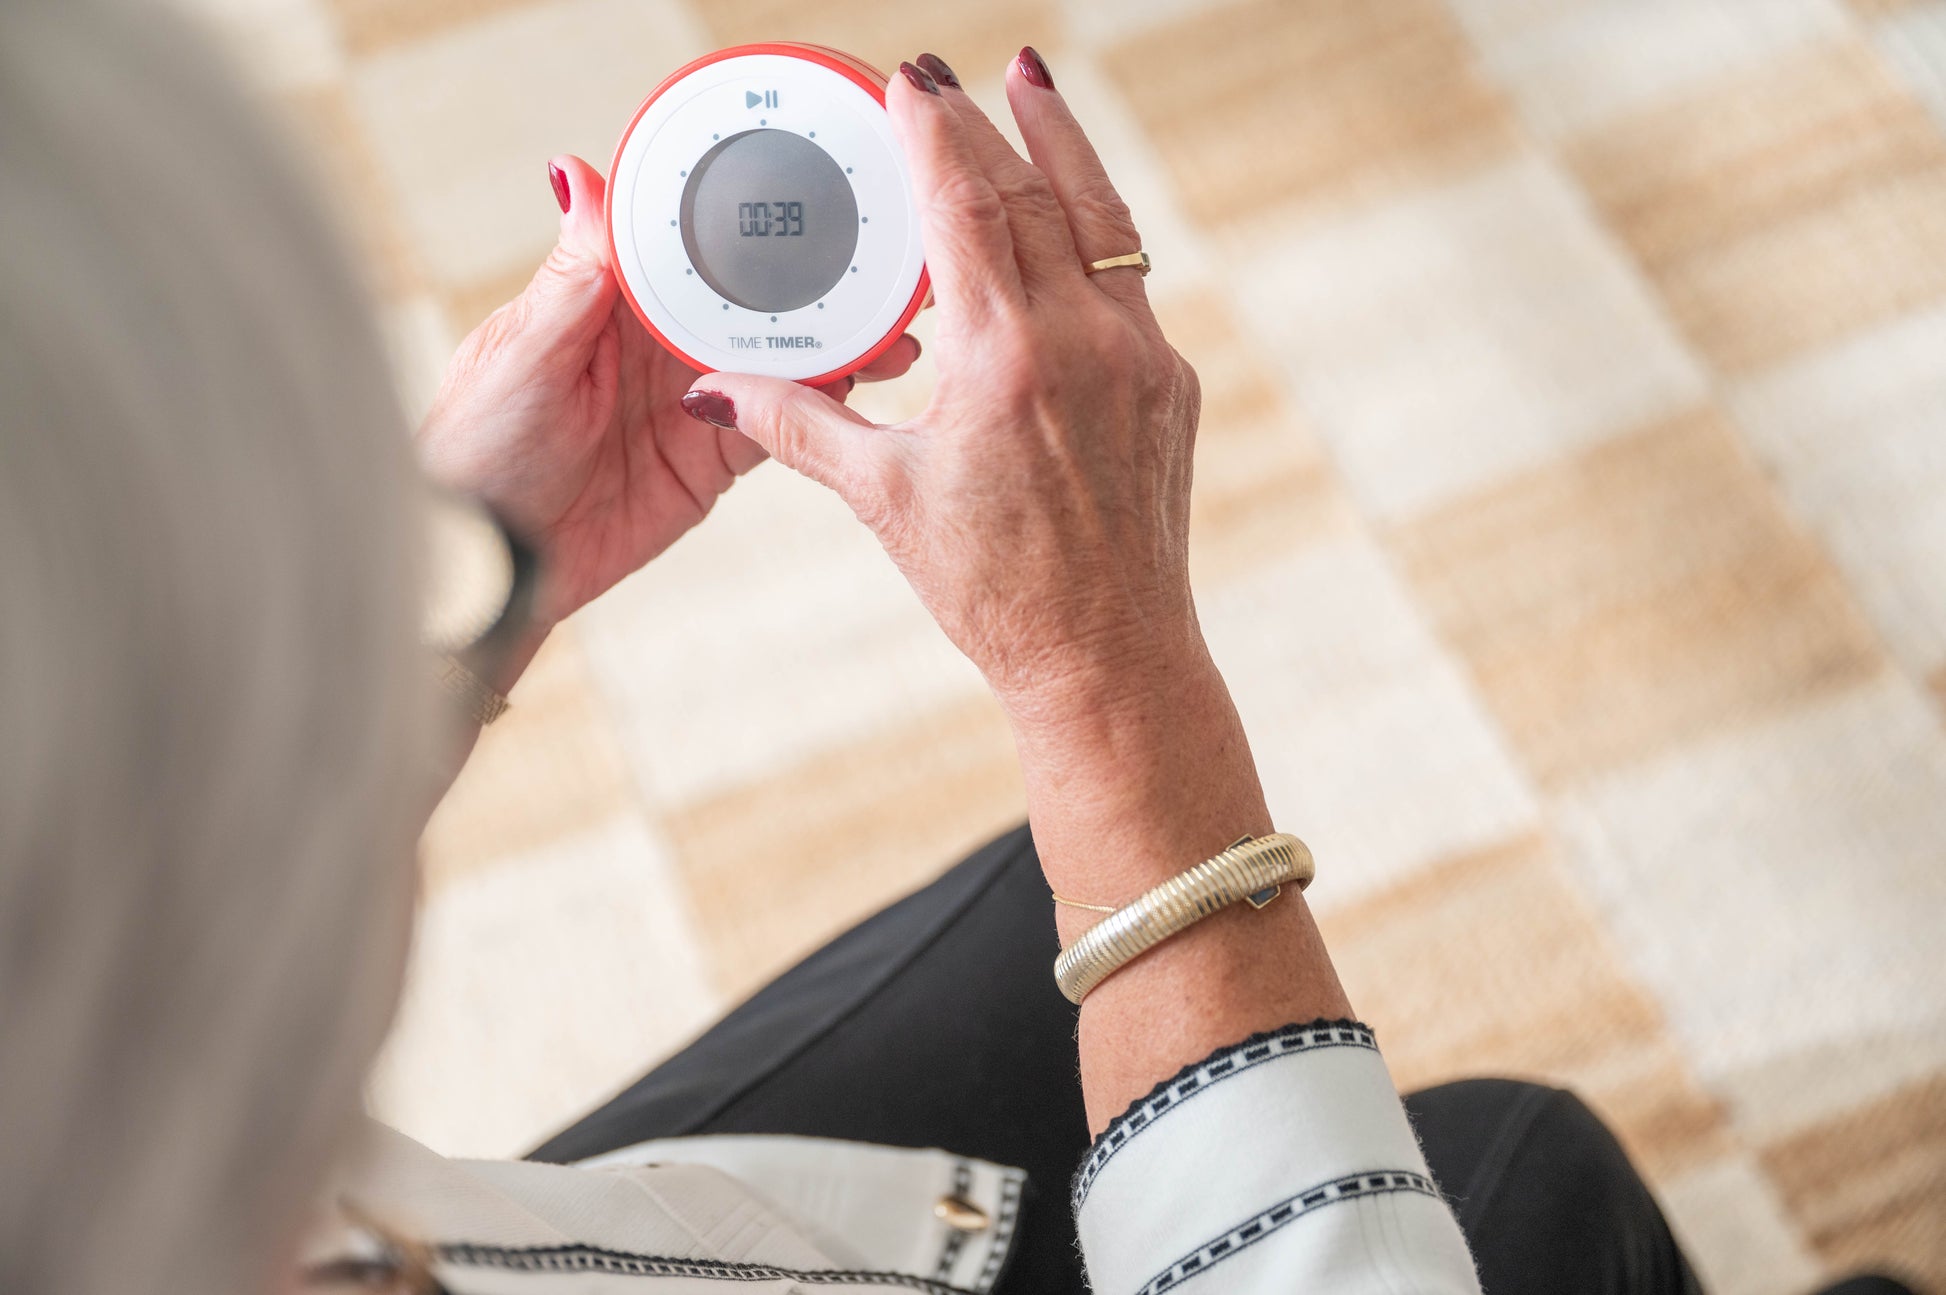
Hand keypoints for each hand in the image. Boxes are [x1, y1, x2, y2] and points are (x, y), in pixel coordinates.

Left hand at [416, 155, 922, 630]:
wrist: (490, 563)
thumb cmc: (473, 451)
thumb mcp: (521, 352)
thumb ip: (573, 274)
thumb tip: (575, 171)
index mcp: (609, 297)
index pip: (688, 236)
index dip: (744, 207)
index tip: (809, 176)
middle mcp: (657, 340)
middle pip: (752, 293)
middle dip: (816, 274)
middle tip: (883, 257)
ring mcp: (691, 398)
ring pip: (780, 356)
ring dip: (837, 339)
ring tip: (897, 323)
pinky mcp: (710, 458)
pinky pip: (779, 422)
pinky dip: (825, 404)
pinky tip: (869, 384)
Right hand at [674, 55, 1201, 709]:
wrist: (1106, 654)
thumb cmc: (992, 587)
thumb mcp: (885, 499)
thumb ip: (797, 426)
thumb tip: (712, 390)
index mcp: (1002, 359)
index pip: (964, 206)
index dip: (933, 132)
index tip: (909, 81)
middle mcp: (1081, 340)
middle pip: (1030, 192)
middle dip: (985, 123)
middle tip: (947, 77)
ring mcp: (1137, 356)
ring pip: (1100, 216)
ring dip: (1061, 145)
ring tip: (1034, 85)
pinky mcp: (1168, 382)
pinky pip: (1127, 280)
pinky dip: (1090, 231)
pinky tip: (1066, 217)